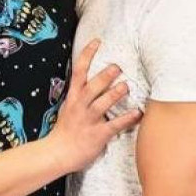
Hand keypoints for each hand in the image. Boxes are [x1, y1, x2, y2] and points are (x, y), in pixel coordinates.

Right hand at [48, 39, 142, 171]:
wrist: (57, 153)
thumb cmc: (65, 131)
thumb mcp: (68, 107)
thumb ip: (80, 94)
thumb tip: (93, 80)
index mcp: (73, 97)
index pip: (79, 71)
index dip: (87, 55)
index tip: (97, 41)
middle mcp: (80, 106)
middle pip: (92, 86)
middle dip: (105, 75)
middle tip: (118, 66)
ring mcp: (88, 120)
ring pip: (102, 104)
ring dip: (115, 94)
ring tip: (126, 86)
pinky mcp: (97, 134)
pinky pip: (114, 125)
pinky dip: (127, 119)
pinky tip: (138, 113)